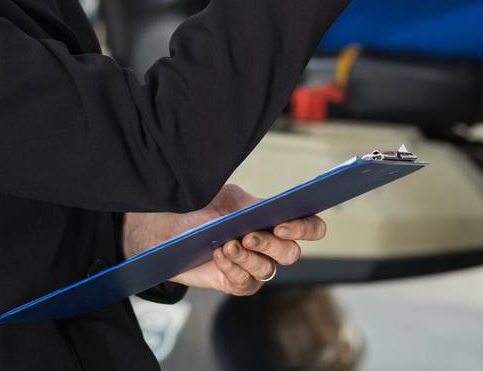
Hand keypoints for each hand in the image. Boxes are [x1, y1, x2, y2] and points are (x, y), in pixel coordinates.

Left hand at [123, 184, 326, 296]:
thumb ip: (252, 203)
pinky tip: (219, 255)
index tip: (282, 224)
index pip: (311, 228)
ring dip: (248, 257)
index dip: (306, 228)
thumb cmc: (204, 209)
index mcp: (277, 221)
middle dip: (271, 245)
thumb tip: (266, 211)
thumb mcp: (229, 198)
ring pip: (267, 270)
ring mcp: (256, 268)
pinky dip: (232, 268)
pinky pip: (244, 282)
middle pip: (291, 253)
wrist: (171, 227)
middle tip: (248, 236)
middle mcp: (272, 247)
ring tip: (227, 245)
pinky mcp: (237, 283)